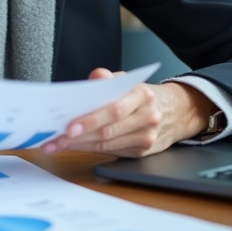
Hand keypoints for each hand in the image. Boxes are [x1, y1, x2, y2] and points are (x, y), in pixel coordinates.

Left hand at [41, 69, 213, 157]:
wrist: (176, 111)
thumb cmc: (144, 95)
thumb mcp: (128, 80)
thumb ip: (108, 79)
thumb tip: (94, 78)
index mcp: (142, 94)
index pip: (113, 109)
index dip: (89, 119)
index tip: (67, 125)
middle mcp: (147, 117)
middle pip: (108, 130)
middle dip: (77, 137)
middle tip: (54, 139)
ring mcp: (146, 137)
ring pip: (107, 144)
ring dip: (79, 146)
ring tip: (57, 144)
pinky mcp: (142, 152)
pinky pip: (111, 152)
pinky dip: (90, 150)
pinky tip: (74, 147)